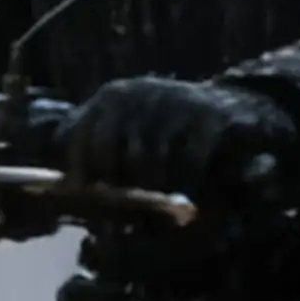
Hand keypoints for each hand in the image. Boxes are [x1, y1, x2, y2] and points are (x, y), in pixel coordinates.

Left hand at [64, 77, 299, 218]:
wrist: (234, 108)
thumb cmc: (170, 131)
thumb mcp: (131, 133)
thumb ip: (100, 154)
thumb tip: (65, 186)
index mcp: (112, 97)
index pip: (78, 134)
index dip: (78, 169)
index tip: (86, 193)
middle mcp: (137, 93)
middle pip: (109, 152)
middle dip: (116, 186)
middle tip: (128, 207)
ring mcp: (173, 102)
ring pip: (145, 162)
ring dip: (152, 190)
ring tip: (158, 202)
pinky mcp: (208, 117)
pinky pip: (185, 163)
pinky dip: (184, 186)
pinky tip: (187, 194)